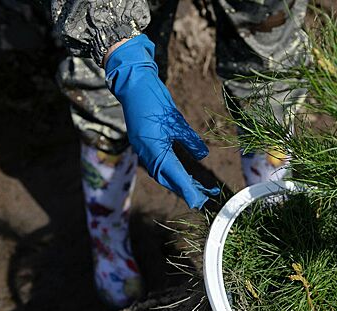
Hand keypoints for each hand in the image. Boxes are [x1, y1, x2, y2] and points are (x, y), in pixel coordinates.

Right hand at [105, 34, 218, 208]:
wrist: (133, 84)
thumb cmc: (155, 99)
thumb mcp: (177, 120)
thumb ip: (189, 140)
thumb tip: (202, 155)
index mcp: (154, 148)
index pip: (174, 174)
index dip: (187, 189)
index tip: (200, 200)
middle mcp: (145, 152)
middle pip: (166, 178)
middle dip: (184, 189)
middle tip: (202, 198)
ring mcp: (141, 148)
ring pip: (160, 173)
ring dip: (176, 183)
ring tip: (194, 189)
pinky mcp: (141, 144)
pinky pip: (155, 164)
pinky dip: (168, 172)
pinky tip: (178, 175)